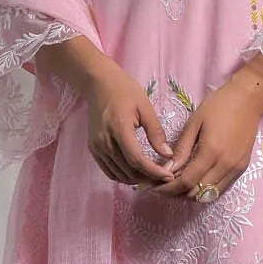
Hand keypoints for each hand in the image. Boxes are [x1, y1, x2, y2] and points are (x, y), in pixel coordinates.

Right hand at [81, 62, 174, 185]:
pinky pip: (109, 171)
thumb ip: (156, 132)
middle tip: (164, 177)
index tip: (168, 176)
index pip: (137, 160)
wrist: (98, 84)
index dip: (154, 172)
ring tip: (153, 176)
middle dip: (148, 178)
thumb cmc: (124, 91)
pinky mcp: (93, 149)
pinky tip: (136, 173)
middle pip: (128, 170)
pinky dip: (123, 176)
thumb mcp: (145, 107)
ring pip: (119, 174)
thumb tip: (168, 155)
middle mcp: (105, 141)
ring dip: (136, 179)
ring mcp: (97, 147)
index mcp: (119, 129)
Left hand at [154, 68, 262, 199]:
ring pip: (210, 195)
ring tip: (179, 183)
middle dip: (178, 193)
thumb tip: (168, 169)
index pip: (186, 182)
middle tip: (164, 185)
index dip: (169, 188)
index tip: (155, 188)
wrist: (249, 98)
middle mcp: (225, 165)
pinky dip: (206, 188)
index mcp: (211, 152)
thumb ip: (182, 148)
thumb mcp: (195, 122)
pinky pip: (221, 187)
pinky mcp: (242, 168)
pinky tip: (197, 178)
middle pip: (197, 193)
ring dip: (192, 193)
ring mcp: (236, 169)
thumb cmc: (219, 105)